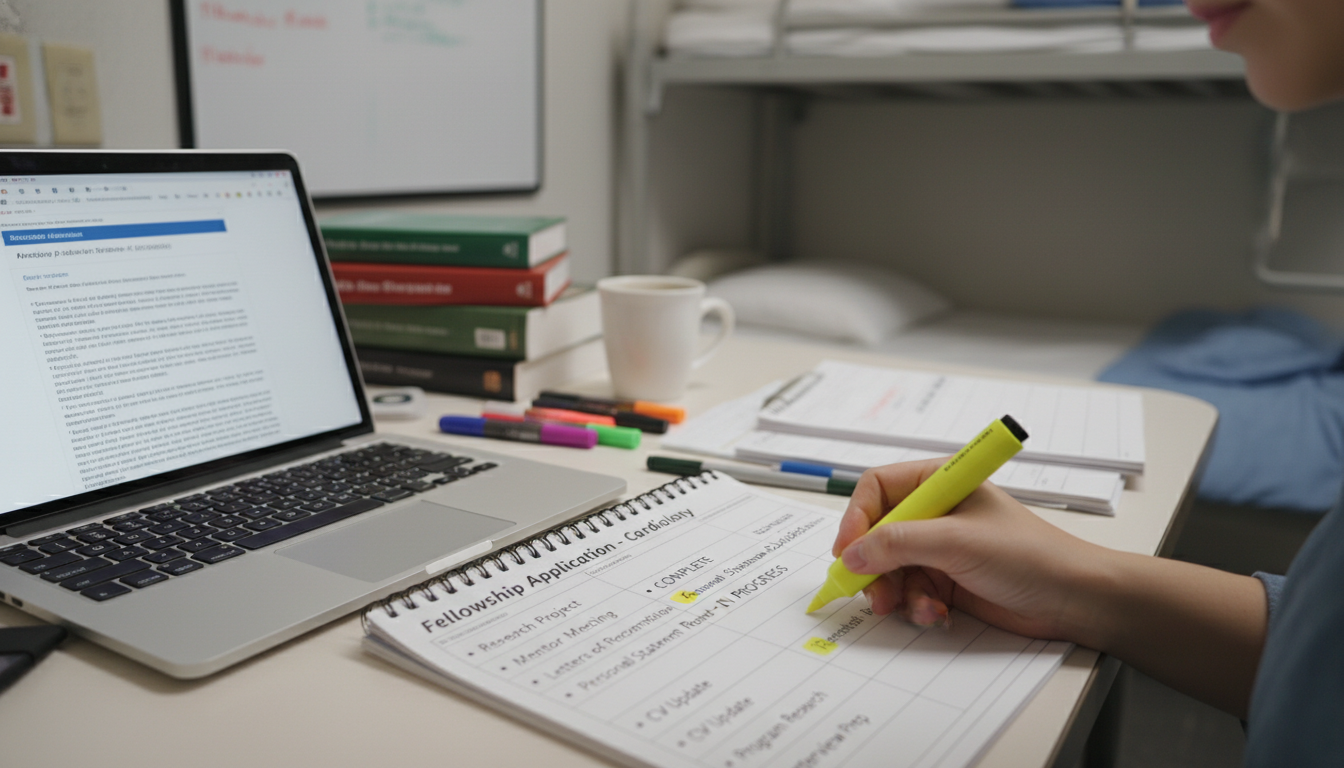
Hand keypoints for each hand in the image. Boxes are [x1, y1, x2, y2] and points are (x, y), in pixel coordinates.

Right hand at [832, 459, 1111, 644]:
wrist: (1072, 599)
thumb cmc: (1029, 555)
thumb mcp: (957, 542)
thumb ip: (899, 543)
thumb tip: (853, 554)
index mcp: (939, 483)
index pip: (878, 489)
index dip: (857, 517)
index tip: (847, 551)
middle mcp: (935, 512)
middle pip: (877, 532)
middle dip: (872, 565)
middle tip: (872, 592)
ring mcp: (939, 548)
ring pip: (888, 568)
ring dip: (895, 591)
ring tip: (913, 607)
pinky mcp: (945, 580)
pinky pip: (909, 592)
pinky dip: (915, 606)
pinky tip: (936, 614)